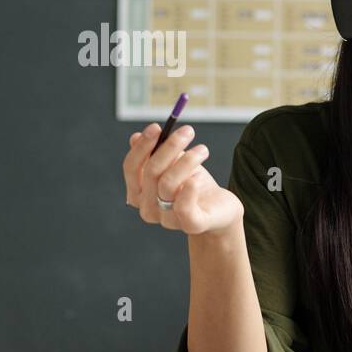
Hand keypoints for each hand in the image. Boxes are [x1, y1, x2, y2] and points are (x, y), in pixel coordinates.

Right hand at [122, 123, 243, 235]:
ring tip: (203, 150)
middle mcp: (148, 209)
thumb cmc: (193, 185)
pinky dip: (190, 189)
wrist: (220, 209)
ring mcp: (168, 220)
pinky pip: (184, 207)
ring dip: (187, 161)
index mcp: (138, 194)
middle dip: (170, 147)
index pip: (131, 168)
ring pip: (168, 184)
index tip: (157, 126)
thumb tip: (136, 137)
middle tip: (188, 130)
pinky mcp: (191, 225)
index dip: (142, 146)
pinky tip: (199, 177)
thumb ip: (155, 153)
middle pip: (151, 172)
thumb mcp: (174, 165)